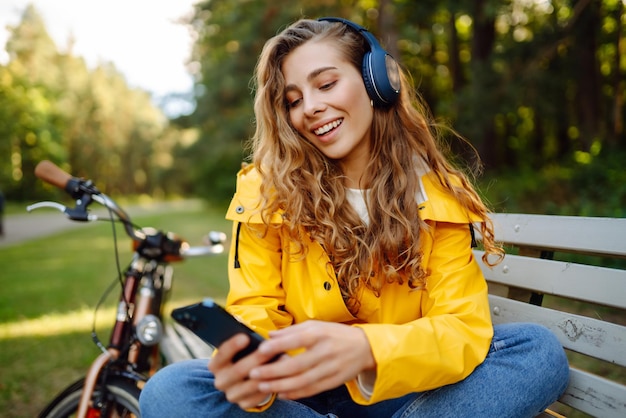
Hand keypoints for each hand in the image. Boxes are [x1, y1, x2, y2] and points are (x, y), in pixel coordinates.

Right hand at [208, 333, 283, 409]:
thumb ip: (246, 342)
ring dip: (269, 371)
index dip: (233, 346)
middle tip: (272, 348)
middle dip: (257, 358)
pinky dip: (272, 385)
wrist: (243, 378)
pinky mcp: (244, 403)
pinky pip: (260, 395)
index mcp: (215, 365)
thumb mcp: (239, 349)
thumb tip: (261, 336)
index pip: (222, 354)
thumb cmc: (242, 356)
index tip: (246, 337)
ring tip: (283, 359)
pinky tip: (282, 374)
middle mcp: (220, 381)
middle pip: (238, 370)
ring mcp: (232, 394)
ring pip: (252, 384)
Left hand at [248, 321, 375, 399]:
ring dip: (280, 386)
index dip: (278, 346)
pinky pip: (312, 390)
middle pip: (296, 365)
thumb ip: (292, 330)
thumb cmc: (335, 334)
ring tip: (262, 386)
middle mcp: (325, 351)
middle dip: (272, 371)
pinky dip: (295, 394)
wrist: (364, 347)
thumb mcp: (316, 325)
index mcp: (319, 334)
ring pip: (302, 381)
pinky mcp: (334, 382)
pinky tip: (281, 394)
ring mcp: (330, 368)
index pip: (296, 339)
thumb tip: (270, 335)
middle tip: (253, 374)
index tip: (260, 350)